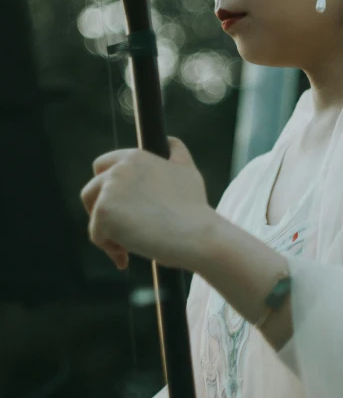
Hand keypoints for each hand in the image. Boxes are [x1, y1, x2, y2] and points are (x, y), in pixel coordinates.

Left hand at [80, 137, 212, 270]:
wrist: (197, 234)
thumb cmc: (194, 208)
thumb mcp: (188, 170)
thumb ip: (176, 152)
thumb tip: (169, 141)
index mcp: (135, 157)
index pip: (102, 165)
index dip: (107, 189)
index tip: (122, 208)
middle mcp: (118, 169)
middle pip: (90, 191)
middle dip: (100, 211)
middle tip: (121, 230)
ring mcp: (109, 190)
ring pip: (94, 216)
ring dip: (107, 232)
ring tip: (129, 246)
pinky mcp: (103, 213)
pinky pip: (97, 236)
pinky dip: (110, 249)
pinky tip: (129, 255)